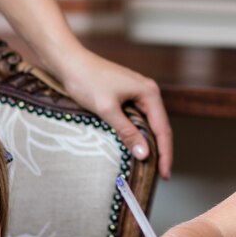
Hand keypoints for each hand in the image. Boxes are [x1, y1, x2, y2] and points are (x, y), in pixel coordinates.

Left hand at [48, 47, 173, 178]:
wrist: (70, 61)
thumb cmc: (87, 81)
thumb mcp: (107, 110)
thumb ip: (127, 132)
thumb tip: (144, 154)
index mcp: (149, 93)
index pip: (163, 129)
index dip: (165, 153)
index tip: (165, 174)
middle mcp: (149, 91)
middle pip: (160, 126)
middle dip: (161, 150)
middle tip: (161, 175)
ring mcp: (139, 91)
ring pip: (150, 123)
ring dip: (152, 143)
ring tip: (152, 164)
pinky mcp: (128, 94)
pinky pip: (140, 117)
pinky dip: (141, 133)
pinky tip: (138, 145)